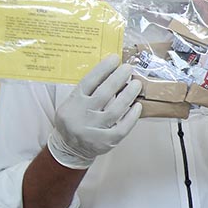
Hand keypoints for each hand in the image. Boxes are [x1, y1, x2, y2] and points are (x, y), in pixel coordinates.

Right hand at [47, 54, 142, 169]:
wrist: (70, 148)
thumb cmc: (76, 119)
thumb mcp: (74, 103)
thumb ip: (88, 91)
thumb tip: (111, 72)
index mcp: (73, 103)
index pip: (88, 82)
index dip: (102, 69)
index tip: (115, 59)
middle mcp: (82, 115)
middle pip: (103, 94)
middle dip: (118, 78)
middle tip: (129, 68)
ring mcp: (94, 130)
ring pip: (115, 110)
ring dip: (128, 95)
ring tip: (137, 84)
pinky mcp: (105, 142)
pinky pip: (122, 127)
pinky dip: (132, 116)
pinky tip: (138, 106)